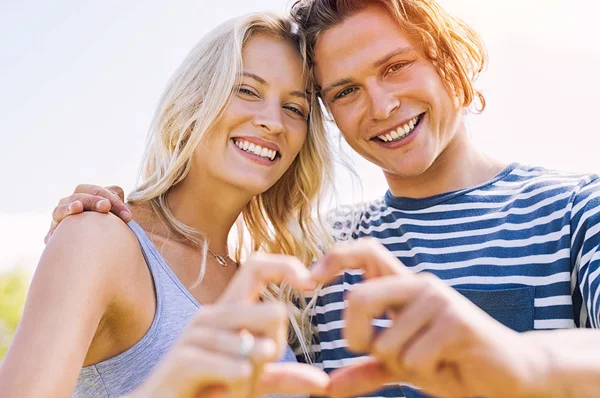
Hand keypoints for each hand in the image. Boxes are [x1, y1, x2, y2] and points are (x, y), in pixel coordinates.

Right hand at [45, 184, 130, 242]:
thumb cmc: (108, 223)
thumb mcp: (114, 212)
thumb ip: (115, 200)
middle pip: (79, 196)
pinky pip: (51, 234)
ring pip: (59, 210)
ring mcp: (59, 218)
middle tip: (106, 207)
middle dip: (93, 200)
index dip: (113, 200)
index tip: (127, 216)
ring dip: (68, 207)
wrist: (93, 245)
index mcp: (86, 195)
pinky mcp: (53, 235)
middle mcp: (70, 203)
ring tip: (77, 207)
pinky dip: (53, 233)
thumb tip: (118, 194)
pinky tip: (57, 235)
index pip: (97, 191)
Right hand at [132, 252, 329, 397]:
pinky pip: (235, 366)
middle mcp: (212, 314)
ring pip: (256, 345)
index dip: (287, 266)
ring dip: (253, 376)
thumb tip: (322, 384)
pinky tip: (227, 389)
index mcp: (228, 311)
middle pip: (273, 312)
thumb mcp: (250, 382)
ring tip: (232, 385)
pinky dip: (238, 382)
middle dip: (275, 349)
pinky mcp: (183, 358)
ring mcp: (195, 334)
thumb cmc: (206, 391)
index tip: (311, 284)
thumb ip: (282, 377)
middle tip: (252, 371)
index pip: (258, 266)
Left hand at [312, 239, 547, 397]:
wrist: (508, 375)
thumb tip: (327, 388)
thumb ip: (367, 371)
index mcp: (403, 286)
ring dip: (404, 366)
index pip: (365, 252)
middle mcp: (418, 283)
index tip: (309, 281)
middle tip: (378, 352)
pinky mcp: (456, 320)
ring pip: (385, 341)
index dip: (334, 258)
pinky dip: (426, 375)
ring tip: (435, 361)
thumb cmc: (451, 363)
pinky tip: (450, 366)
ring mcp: (437, 299)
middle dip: (357, 337)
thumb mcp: (402, 366)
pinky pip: (413, 358)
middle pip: (358, 299)